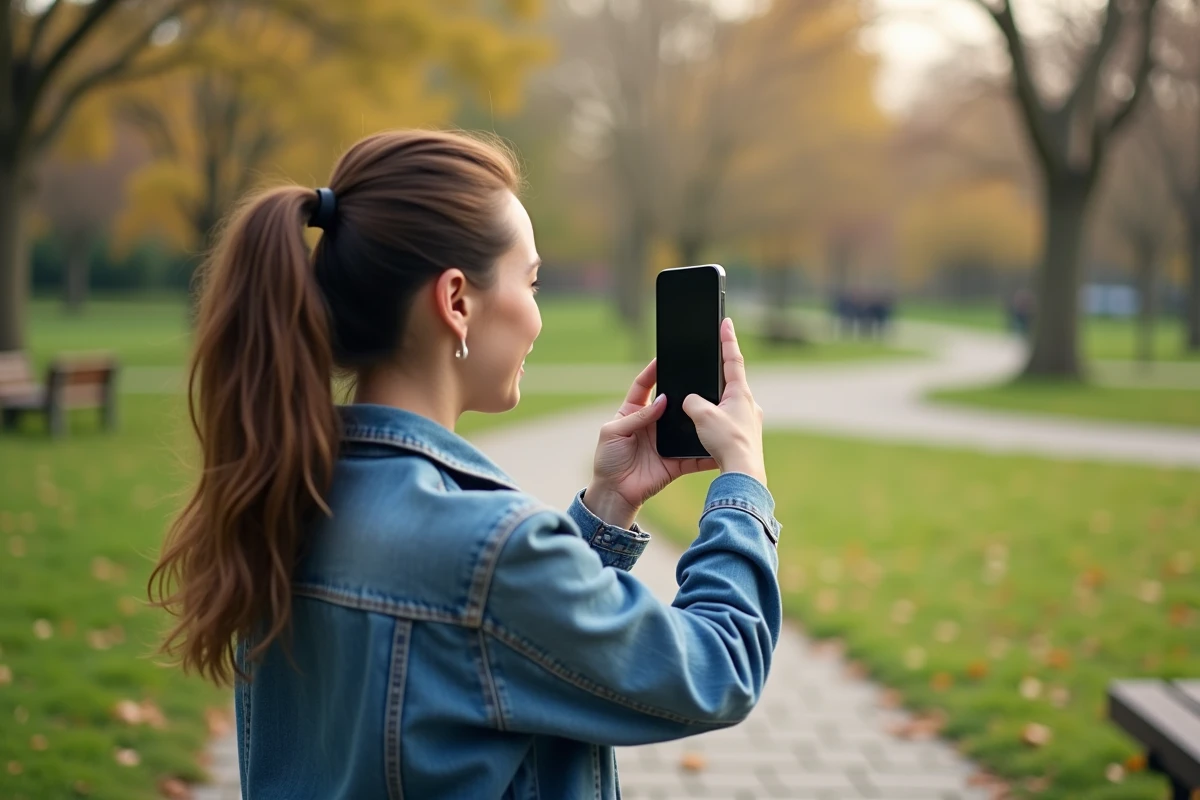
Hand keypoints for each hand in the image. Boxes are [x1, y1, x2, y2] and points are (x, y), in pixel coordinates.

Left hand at [583, 358, 717, 529]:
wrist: (615, 493)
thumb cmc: (607, 460)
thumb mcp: (613, 431)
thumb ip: (637, 416)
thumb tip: (662, 400)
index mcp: (633, 412)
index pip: (644, 385)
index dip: (652, 371)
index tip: (663, 358)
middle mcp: (653, 424)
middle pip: (670, 402)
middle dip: (682, 392)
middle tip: (696, 379)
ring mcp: (666, 441)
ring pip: (685, 425)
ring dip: (697, 418)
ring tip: (712, 405)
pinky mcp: (677, 460)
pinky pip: (694, 454)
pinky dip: (706, 450)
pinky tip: (718, 442)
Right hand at [681, 318, 766, 484]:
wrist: (744, 472)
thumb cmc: (727, 442)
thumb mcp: (702, 415)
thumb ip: (693, 402)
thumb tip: (691, 401)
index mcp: (741, 393)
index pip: (733, 359)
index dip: (727, 339)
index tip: (726, 322)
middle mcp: (749, 404)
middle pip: (732, 383)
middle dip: (720, 376)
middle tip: (710, 367)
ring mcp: (750, 421)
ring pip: (730, 405)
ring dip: (718, 403)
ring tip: (704, 410)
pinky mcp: (746, 437)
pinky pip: (729, 422)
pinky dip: (719, 421)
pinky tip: (710, 431)